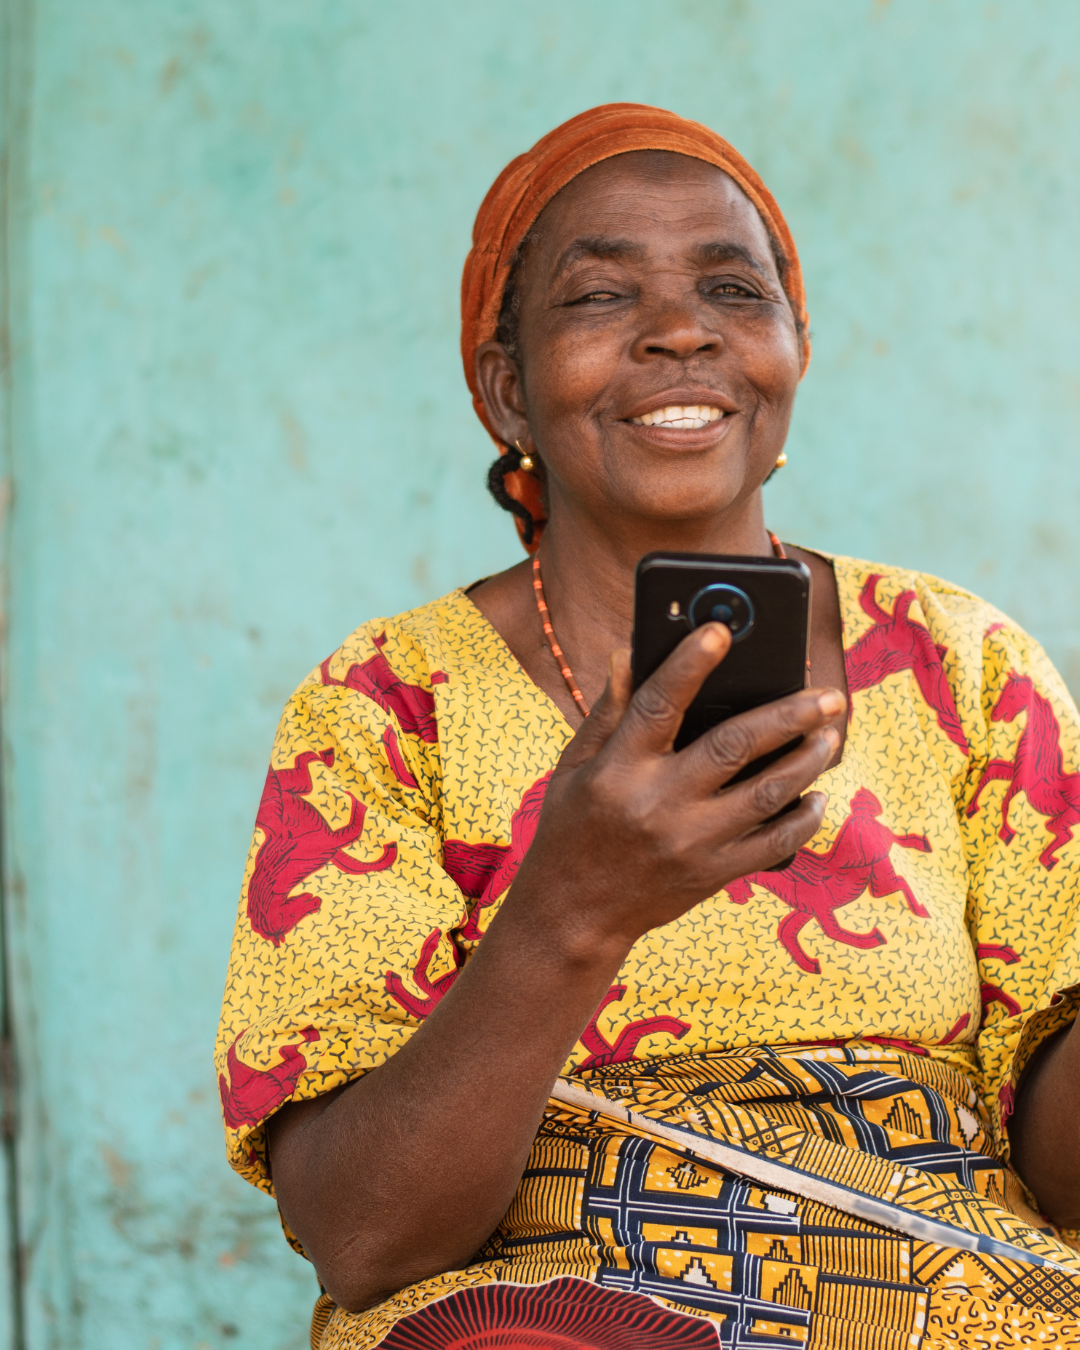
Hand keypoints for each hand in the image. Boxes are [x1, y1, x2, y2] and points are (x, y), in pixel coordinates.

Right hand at [501, 623, 843, 955]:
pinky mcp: (712, 874)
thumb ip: (606, 711)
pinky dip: (803, 817)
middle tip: (830, 695)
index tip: (719, 630)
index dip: (688, 664)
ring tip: (831, 735)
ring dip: (808, 760)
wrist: (572, 916)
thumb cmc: (571, 830)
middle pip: (735, 746)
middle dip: (789, 715)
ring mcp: (690, 842)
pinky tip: (817, 795)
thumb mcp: (572, 768)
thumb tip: (626, 652)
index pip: (659, 704)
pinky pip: (773, 843)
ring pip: (767, 792)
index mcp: (619, 769)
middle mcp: (658, 803)